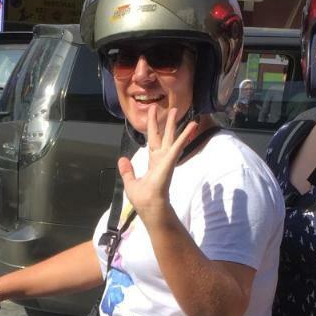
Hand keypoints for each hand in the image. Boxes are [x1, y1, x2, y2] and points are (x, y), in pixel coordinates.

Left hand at [117, 105, 198, 221]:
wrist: (149, 207)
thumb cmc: (143, 199)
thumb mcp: (130, 183)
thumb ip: (127, 171)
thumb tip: (122, 159)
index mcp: (153, 162)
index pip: (153, 140)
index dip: (153, 127)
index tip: (152, 113)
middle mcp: (161, 159)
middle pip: (163, 135)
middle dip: (165, 121)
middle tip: (169, 108)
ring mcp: (167, 160)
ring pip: (172, 137)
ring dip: (175, 124)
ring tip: (177, 110)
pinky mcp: (169, 162)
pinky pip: (178, 146)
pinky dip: (184, 135)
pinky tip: (193, 124)